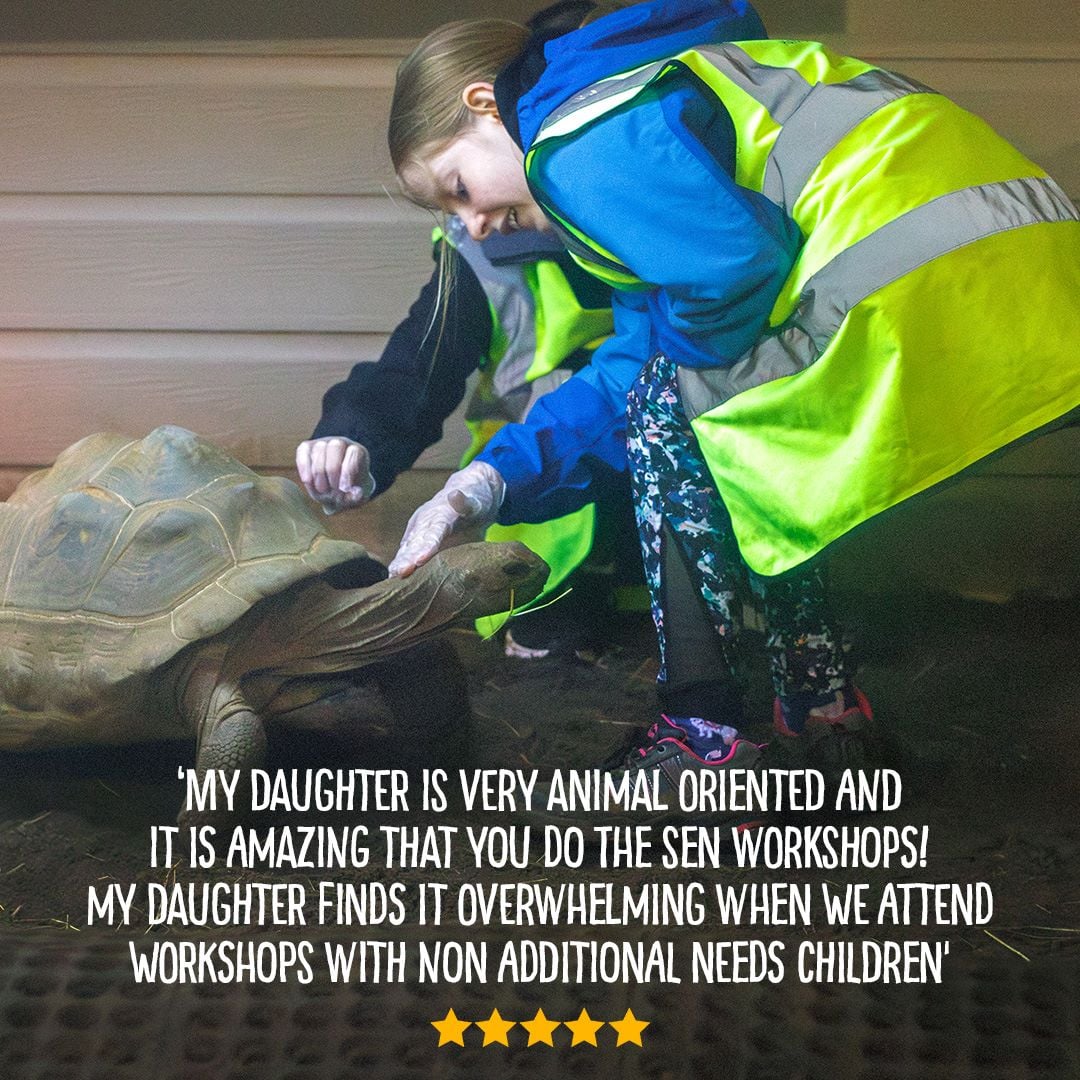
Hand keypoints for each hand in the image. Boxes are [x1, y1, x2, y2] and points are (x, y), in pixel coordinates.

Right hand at [295, 437, 375, 513]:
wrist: (333, 493)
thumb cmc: (347, 493)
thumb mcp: (355, 498)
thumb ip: (356, 496)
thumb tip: (357, 493)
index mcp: (359, 452)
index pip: (354, 452)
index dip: (348, 470)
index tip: (344, 488)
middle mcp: (342, 443)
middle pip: (336, 446)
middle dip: (332, 469)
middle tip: (332, 489)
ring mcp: (324, 443)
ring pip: (319, 448)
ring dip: (319, 471)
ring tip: (322, 490)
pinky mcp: (307, 448)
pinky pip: (303, 452)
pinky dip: (304, 466)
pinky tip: (307, 481)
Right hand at [388, 460, 504, 577]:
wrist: (469, 493)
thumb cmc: (476, 500)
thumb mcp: (476, 500)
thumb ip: (466, 502)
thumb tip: (455, 494)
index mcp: (441, 513)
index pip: (434, 531)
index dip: (427, 545)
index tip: (421, 559)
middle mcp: (426, 521)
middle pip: (416, 541)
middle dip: (407, 557)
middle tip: (399, 573)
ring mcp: (419, 530)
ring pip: (408, 547)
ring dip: (401, 561)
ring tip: (393, 576)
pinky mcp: (418, 539)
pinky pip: (408, 552)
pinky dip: (402, 563)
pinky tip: (393, 577)